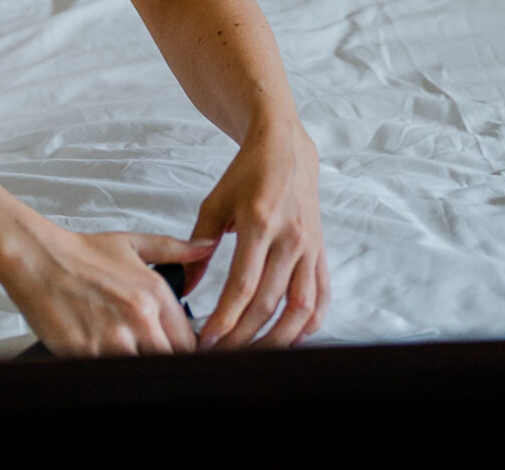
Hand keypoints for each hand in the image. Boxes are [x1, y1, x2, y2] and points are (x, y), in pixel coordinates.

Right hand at [0, 221, 215, 357]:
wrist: (37, 258)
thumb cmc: (82, 254)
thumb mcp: (132, 244)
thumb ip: (175, 249)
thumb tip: (208, 246)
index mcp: (155, 292)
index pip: (189, 342)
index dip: (185, 354)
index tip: (175, 356)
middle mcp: (139, 316)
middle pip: (171, 363)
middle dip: (163, 366)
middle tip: (149, 361)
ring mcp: (114, 338)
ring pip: (144, 373)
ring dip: (137, 372)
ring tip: (124, 359)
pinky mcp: (87, 354)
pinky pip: (110, 377)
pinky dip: (109, 374)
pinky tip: (102, 363)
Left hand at [187, 119, 326, 348]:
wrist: (285, 148)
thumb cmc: (246, 174)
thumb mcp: (215, 204)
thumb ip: (198, 245)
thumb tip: (183, 287)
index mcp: (259, 223)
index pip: (243, 285)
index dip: (225, 318)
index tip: (207, 338)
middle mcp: (289, 238)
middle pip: (269, 304)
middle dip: (243, 336)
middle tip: (222, 356)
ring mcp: (309, 247)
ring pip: (300, 309)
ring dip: (278, 340)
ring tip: (254, 357)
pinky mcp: (321, 252)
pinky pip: (321, 298)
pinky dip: (309, 325)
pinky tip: (290, 340)